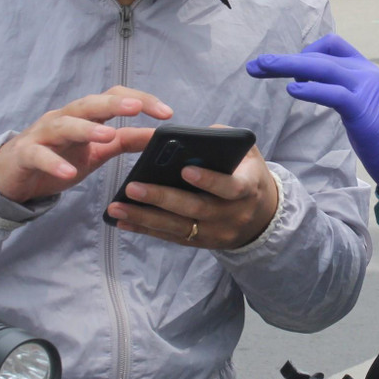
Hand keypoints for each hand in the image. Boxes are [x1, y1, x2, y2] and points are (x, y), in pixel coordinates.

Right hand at [0, 87, 171, 203]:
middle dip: (114, 104)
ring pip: (64, 124)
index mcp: (85, 116)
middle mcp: (64, 118)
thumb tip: (158, 135)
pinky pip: (39, 155)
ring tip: (105, 136)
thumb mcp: (98, 151)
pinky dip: (53, 162)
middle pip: (89, 104)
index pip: (113, 97)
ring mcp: (43, 135)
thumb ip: (126, 140)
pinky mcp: (25, 155)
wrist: (13, 176)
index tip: (167, 114)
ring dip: (85, 129)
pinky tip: (68, 172)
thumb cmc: (59, 157)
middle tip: (137, 107)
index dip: (141, 101)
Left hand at [106, 139, 278, 249]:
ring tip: (117, 207)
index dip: (209, 180)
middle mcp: (233, 215)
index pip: (230, 187)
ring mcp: (217, 233)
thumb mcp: (248, 153)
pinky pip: (172, 237)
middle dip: (163, 198)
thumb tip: (192, 135)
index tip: (184, 169)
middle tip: (133, 187)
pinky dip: (146, 230)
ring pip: (179, 228)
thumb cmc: (247, 174)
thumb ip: (224, 140)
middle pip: (196, 209)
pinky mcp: (202, 243)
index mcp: (248, 188)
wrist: (261, 216)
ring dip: (146, 218)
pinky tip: (123, 221)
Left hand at [246, 34, 378, 188]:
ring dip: (287, 66)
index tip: (290, 71)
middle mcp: (365, 73)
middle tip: (256, 65)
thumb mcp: (364, 105)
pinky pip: (331, 92)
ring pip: (321, 67)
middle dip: (285, 59)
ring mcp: (365, 88)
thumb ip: (343, 91)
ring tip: (263, 69)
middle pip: (319, 55)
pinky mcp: (362, 108)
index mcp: (365, 70)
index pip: (333, 45)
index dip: (307, 52)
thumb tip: (313, 85)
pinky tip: (292, 91)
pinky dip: (310, 89)